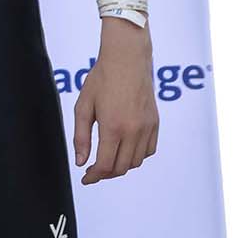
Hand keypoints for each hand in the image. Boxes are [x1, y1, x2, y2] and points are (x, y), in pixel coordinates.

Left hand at [73, 22, 157, 184]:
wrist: (127, 59)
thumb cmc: (101, 79)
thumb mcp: (83, 106)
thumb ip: (81, 136)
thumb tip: (81, 161)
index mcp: (113, 127)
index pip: (106, 165)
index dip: (94, 176)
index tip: (86, 178)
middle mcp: (134, 131)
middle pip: (122, 167)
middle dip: (106, 174)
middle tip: (93, 170)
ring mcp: (148, 128)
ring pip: (137, 161)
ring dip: (121, 166)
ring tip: (107, 160)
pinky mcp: (155, 123)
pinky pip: (149, 150)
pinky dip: (137, 156)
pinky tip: (125, 149)